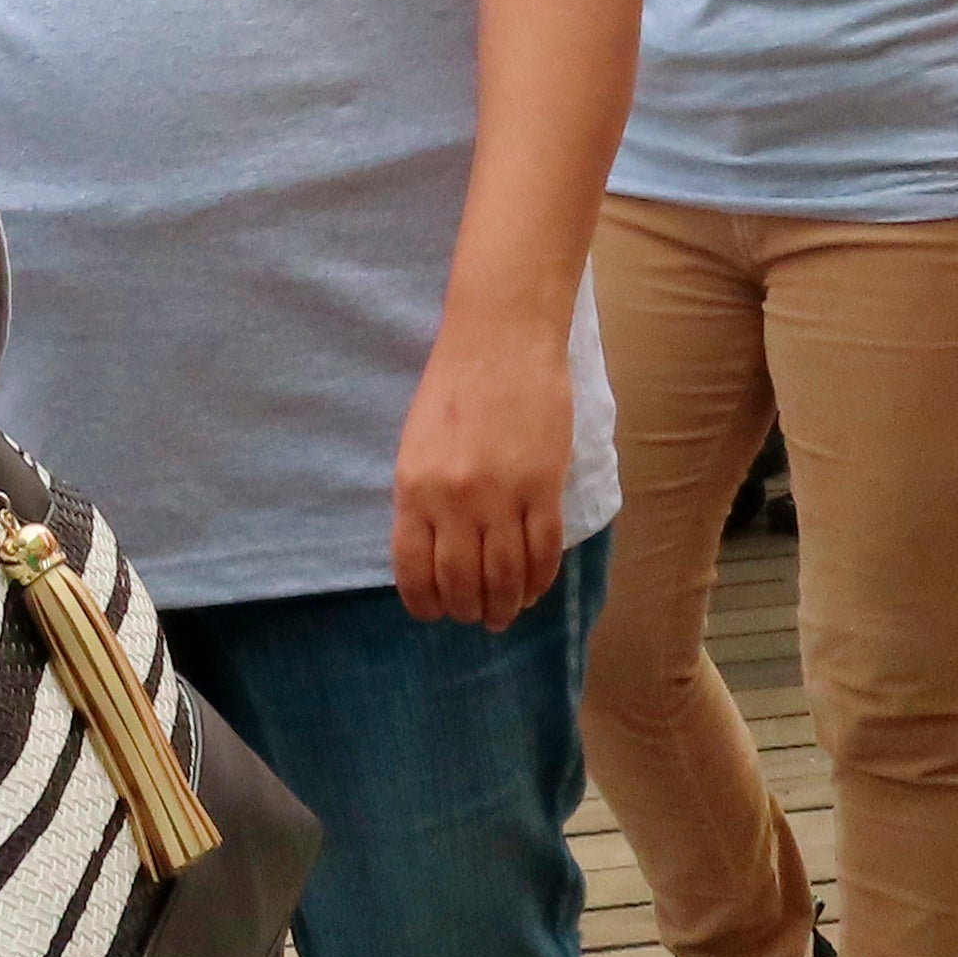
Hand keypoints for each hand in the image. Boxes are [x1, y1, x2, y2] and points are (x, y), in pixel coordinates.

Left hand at [390, 307, 569, 629]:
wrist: (500, 339)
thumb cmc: (453, 386)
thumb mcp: (417, 445)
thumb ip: (423, 498)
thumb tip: (433, 552)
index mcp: (413, 488)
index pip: (414, 569)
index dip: (425, 602)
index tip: (435, 613)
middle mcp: (453, 500)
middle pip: (461, 582)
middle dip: (468, 610)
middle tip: (477, 617)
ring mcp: (501, 496)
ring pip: (505, 576)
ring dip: (506, 604)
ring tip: (505, 613)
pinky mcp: (543, 487)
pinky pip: (543, 551)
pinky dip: (540, 579)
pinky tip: (534, 588)